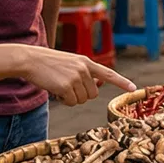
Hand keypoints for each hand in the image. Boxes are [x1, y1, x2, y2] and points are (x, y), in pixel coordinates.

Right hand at [0, 45, 135, 106]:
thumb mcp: (70, 64)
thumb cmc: (49, 63)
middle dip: (81, 95)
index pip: (108, 73)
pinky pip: (71, 102)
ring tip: (59, 86)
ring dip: (71, 98)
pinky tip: (55, 91)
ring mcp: (76, 77)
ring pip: (82, 100)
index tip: (133, 88)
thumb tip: (97, 87)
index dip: (121, 82)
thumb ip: (85, 73)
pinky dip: (64, 101)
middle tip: (67, 88)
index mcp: (86, 62)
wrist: (30, 59)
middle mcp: (84, 69)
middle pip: (93, 94)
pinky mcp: (66, 86)